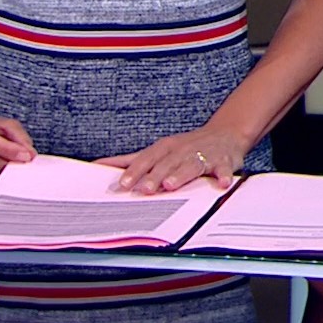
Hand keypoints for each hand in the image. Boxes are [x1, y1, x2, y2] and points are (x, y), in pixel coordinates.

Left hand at [99, 126, 249, 193]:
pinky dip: (223, 175)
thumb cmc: (185, 147)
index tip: (123, 183)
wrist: (225, 133)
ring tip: (172, 185)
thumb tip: (97, 166)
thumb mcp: (157, 150)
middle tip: (145, 189)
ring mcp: (204, 154)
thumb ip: (130, 160)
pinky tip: (221, 184)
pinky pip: (224, 168)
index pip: (147, 159)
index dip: (135, 171)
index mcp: (165, 148)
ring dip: (181, 174)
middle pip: (167, 164)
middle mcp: (182, 150)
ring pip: (191, 165)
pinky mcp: (224, 160)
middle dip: (155, 176)